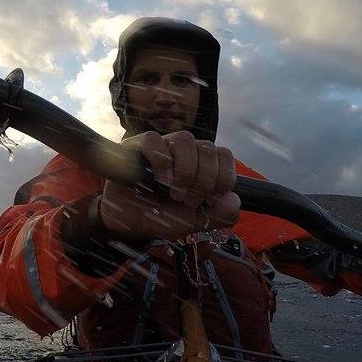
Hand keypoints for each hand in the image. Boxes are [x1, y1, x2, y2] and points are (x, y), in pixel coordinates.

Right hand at [99, 130, 240, 241]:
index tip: (208, 201)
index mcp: (201, 163)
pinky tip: (160, 179)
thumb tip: (234, 199)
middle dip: (203, 181)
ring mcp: (162, 145)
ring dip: (185, 170)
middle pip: (208, 149)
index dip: (222, 179)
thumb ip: (219, 216)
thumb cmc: (161, 217)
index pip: (224, 155)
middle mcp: (185, 150)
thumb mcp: (194, 223)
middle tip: (186, 201)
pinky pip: (153, 140)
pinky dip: (161, 159)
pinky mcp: (136, 146)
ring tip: (174, 191)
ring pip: (185, 139)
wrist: (126, 223)